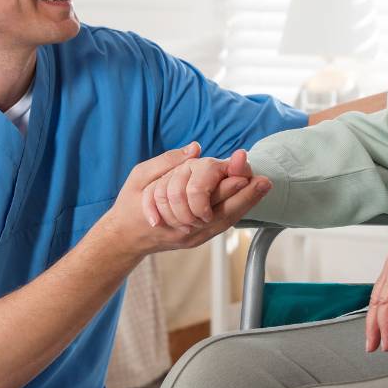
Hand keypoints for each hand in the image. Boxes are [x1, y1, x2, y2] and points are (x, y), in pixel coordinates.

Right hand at [141, 147, 264, 228]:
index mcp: (172, 210)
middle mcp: (188, 228)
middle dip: (244, 192)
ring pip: (226, 219)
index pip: (207, 194)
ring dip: (245, 203)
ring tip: (261, 186)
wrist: (124, 239)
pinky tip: (249, 197)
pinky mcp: (198, 238)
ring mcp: (194, 235)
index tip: (243, 164)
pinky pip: (221, 224)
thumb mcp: (140, 176)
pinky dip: (237, 210)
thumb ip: (168, 162)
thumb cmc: (130, 205)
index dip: (227, 179)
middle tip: (263, 179)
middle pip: (223, 209)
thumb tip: (196, 148)